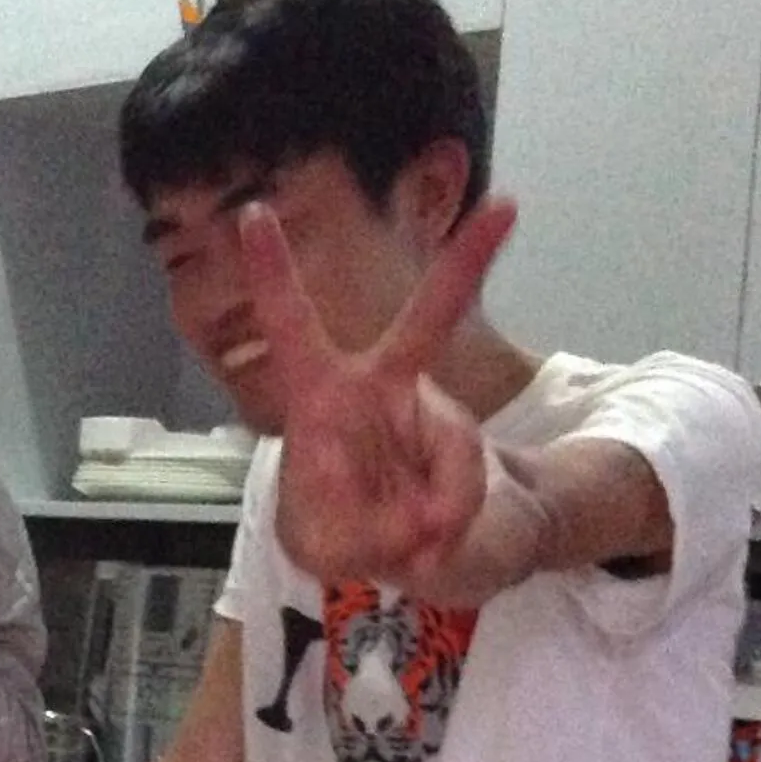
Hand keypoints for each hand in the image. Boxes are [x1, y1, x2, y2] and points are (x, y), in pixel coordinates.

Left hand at [244, 198, 517, 591]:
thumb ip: (362, 531)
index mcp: (320, 395)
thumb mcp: (331, 544)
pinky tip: (426, 542)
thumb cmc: (344, 526)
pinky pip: (465, 488)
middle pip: (426, 322)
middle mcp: (380, 388)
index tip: (254, 213)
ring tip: (402, 544)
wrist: (399, 554)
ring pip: (453, 450)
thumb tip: (425, 521)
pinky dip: (447, 530)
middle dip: (463, 266)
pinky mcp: (467, 447)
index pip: (292, 328)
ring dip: (428, 514)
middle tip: (507, 207)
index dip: (273, 273)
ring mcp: (431, 412)